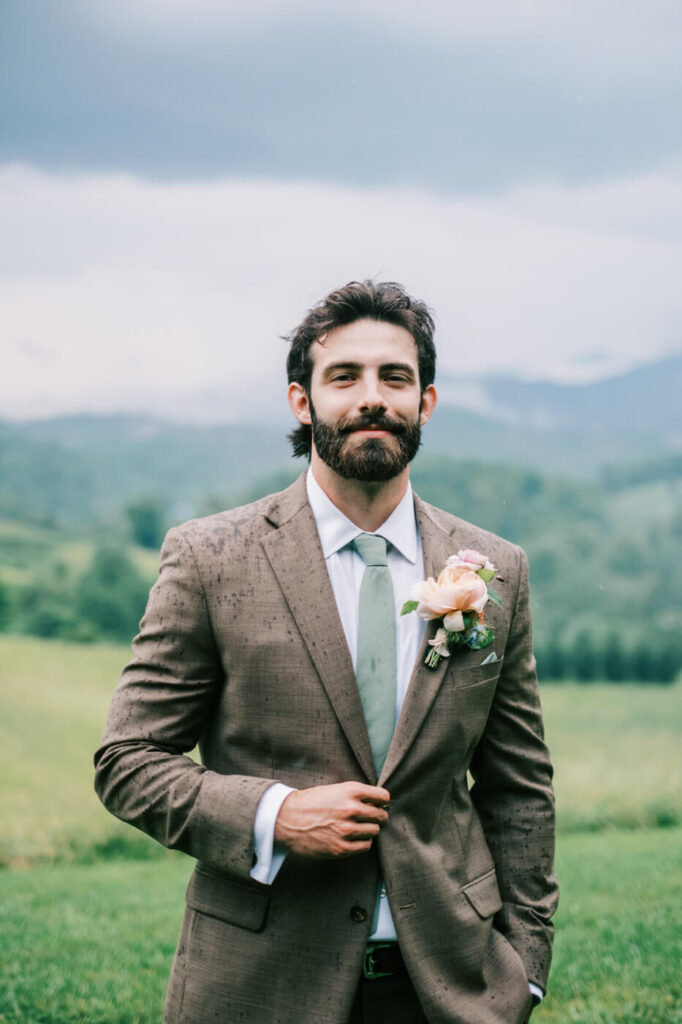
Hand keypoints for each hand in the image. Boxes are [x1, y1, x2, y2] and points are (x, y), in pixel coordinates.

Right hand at [274, 781, 389, 857]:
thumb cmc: (312, 802)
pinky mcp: (341, 848)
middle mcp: (351, 809)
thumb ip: (357, 795)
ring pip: (375, 832)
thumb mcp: (336, 789)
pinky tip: (354, 838)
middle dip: (379, 817)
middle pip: (381, 816)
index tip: (381, 805)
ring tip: (359, 828)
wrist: (288, 819)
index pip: (383, 797)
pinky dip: (363, 842)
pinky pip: (365, 846)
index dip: (383, 802)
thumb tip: (379, 804)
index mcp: (351, 791)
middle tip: (373, 818)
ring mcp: (346, 830)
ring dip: (370, 830)